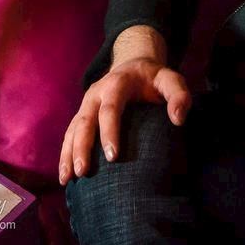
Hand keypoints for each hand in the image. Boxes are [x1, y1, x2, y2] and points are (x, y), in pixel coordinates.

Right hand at [58, 57, 190, 185]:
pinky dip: (65, 153)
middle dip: (82, 146)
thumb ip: (178, 94)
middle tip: (83, 172)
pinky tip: (65, 175)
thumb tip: (178, 119)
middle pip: (85, 120)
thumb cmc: (154, 78)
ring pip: (73, 128)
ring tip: (68, 178)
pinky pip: (69, 133)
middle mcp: (97, 93)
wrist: (134, 65)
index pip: (110, 108)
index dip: (109, 131)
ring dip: (68, 153)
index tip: (112, 157)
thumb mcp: (170, 80)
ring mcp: (87, 103)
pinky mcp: (82, 113)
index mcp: (118, 83)